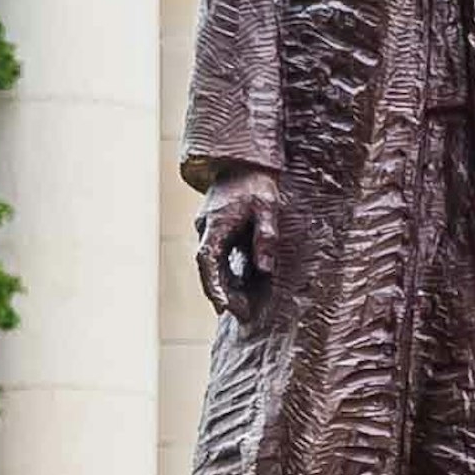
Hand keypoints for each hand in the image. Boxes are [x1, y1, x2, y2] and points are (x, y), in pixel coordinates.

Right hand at [194, 166, 277, 316]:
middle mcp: (206, 228)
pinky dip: (226, 273)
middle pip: (208, 267)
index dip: (213, 285)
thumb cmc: (257, 183)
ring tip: (242, 307)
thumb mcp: (267, 208)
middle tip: (240, 314)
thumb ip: (265, 237)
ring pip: (212, 264)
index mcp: (216, 223)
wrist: (244, 160)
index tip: (222, 306)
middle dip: (221, 292)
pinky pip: (218, 256)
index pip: (207, 260)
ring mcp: (208, 228)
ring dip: (224, 285)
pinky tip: (240, 287)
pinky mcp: (216, 228)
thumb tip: (264, 269)